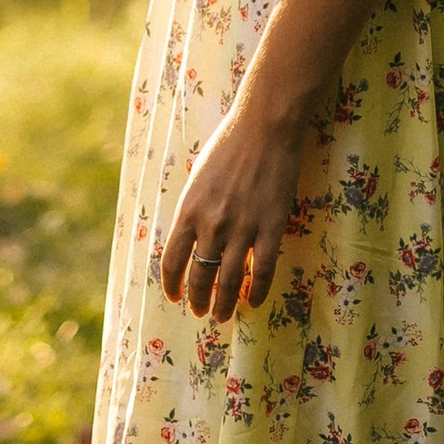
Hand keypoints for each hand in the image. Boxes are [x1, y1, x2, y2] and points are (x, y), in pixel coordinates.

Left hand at [156, 90, 305, 323]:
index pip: (172, 261)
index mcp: (188, 210)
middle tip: (201, 312)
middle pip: (200, 276)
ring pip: (230, 281)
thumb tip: (191, 237)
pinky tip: (254, 301)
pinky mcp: (271, 227)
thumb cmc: (229, 144)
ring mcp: (242, 228)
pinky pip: (263, 271)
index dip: (172, 285)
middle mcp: (211, 224)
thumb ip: (194, 209)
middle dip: (198, 300)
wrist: (265, 126)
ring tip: (223, 316)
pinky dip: (258, 291)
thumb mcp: (198, 178)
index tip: (175, 297)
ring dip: (224, 304)